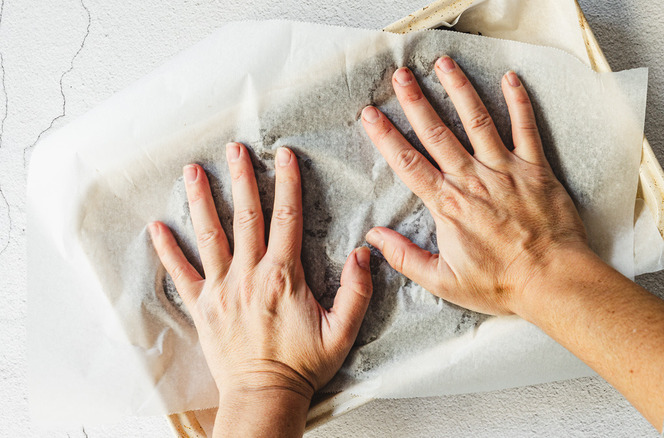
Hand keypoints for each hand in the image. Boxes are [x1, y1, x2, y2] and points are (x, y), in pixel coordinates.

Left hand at [148, 144, 371, 436]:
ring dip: (202, 201)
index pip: (287, 218)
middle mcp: (250, 275)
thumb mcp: (343, 331)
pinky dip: (168, 250)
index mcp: (284, 276)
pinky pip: (182, 273)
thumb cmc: (303, 366)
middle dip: (243, 179)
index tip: (285, 156)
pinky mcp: (203, 307)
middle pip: (246, 216)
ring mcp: (222, 289)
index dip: (288, 184)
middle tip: (235, 149)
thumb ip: (356, 291)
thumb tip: (364, 254)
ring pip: (210, 236)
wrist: (265, 396)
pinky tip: (157, 227)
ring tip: (193, 171)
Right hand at [361, 56, 588, 316]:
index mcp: (448, 205)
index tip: (371, 114)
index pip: (408, 164)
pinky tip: (510, 78)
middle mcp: (472, 180)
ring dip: (458, 90)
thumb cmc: (501, 283)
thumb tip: (374, 238)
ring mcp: (505, 170)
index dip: (386, 137)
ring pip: (477, 121)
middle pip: (437, 133)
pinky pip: (525, 128)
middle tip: (400, 76)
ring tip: (443, 64)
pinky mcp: (534, 168)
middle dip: (415, 101)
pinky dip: (518, 101)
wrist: (552, 280)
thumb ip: (405, 257)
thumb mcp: (444, 281)